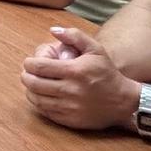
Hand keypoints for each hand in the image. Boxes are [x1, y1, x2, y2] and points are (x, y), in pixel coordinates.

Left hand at [20, 27, 139, 130]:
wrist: (124, 102)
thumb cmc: (107, 73)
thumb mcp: (96, 49)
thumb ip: (74, 36)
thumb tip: (53, 30)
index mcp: (75, 71)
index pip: (40, 67)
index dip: (29, 63)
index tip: (29, 62)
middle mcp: (71, 90)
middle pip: (34, 84)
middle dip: (26, 76)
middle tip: (27, 73)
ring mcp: (70, 107)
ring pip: (37, 99)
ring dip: (30, 90)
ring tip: (32, 84)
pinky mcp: (70, 120)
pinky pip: (46, 112)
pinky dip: (39, 103)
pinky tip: (41, 96)